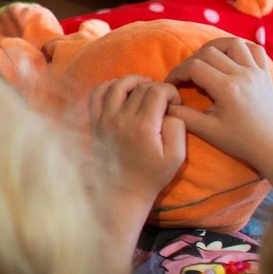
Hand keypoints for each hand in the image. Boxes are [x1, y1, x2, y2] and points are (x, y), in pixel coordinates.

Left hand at [89, 75, 186, 208]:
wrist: (122, 192)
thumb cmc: (151, 176)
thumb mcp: (176, 157)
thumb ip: (177, 128)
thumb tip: (169, 110)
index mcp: (143, 126)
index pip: (157, 91)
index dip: (170, 91)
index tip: (175, 102)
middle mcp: (121, 118)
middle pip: (140, 87)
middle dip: (156, 87)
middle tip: (162, 99)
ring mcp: (104, 119)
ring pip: (116, 84)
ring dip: (133, 81)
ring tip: (144, 87)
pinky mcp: (94, 122)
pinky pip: (96, 94)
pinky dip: (108, 86)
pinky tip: (121, 90)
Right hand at [165, 38, 272, 178]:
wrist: (270, 146)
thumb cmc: (238, 140)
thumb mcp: (207, 131)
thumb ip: (182, 115)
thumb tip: (163, 103)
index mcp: (227, 89)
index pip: (194, 67)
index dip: (177, 72)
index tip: (171, 83)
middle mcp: (243, 75)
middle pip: (209, 52)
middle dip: (191, 61)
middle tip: (185, 76)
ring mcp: (257, 72)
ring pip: (232, 43)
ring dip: (215, 48)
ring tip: (205, 60)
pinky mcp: (265, 73)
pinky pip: (254, 49)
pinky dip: (240, 48)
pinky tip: (230, 58)